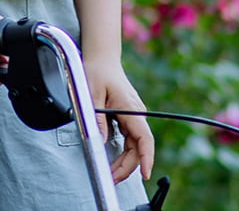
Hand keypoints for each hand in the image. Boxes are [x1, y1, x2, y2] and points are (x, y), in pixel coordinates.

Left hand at [83, 55, 153, 183]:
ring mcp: (133, 116)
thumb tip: (101, 141)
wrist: (102, 58)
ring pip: (134, 145)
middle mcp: (136, 114)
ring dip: (125, 162)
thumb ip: (97, 119)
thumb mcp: (92, 94)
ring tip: (111, 174)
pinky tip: (113, 161)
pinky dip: (123, 152)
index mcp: (131, 108)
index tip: (146, 174)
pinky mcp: (127, 117)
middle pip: (138, 147)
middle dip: (128, 166)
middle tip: (112, 179)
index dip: (147, 158)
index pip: (144, 138)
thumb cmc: (97, 71)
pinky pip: (129, 139)